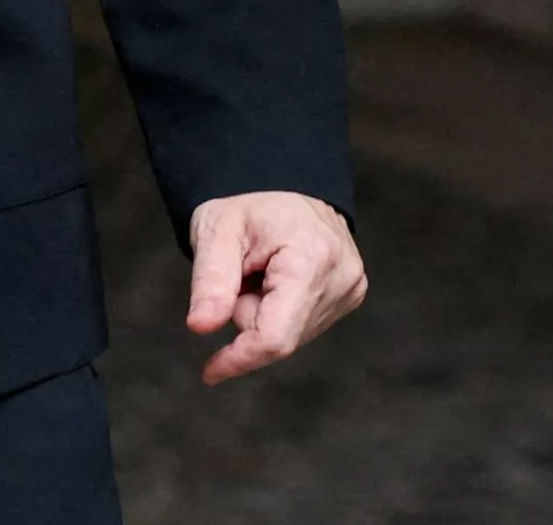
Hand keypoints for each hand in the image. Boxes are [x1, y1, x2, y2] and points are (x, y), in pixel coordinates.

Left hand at [184, 190, 365, 383]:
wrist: (283, 180)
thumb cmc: (247, 202)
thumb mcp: (217, 230)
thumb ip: (210, 281)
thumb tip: (200, 327)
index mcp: (312, 259)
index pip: (276, 335)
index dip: (240, 358)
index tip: (210, 371)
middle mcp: (342, 278)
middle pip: (282, 335)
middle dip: (249, 315)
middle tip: (240, 273)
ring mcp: (351, 287)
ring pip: (292, 333)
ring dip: (265, 312)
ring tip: (261, 270)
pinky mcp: (350, 293)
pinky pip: (303, 323)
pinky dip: (281, 308)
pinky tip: (278, 277)